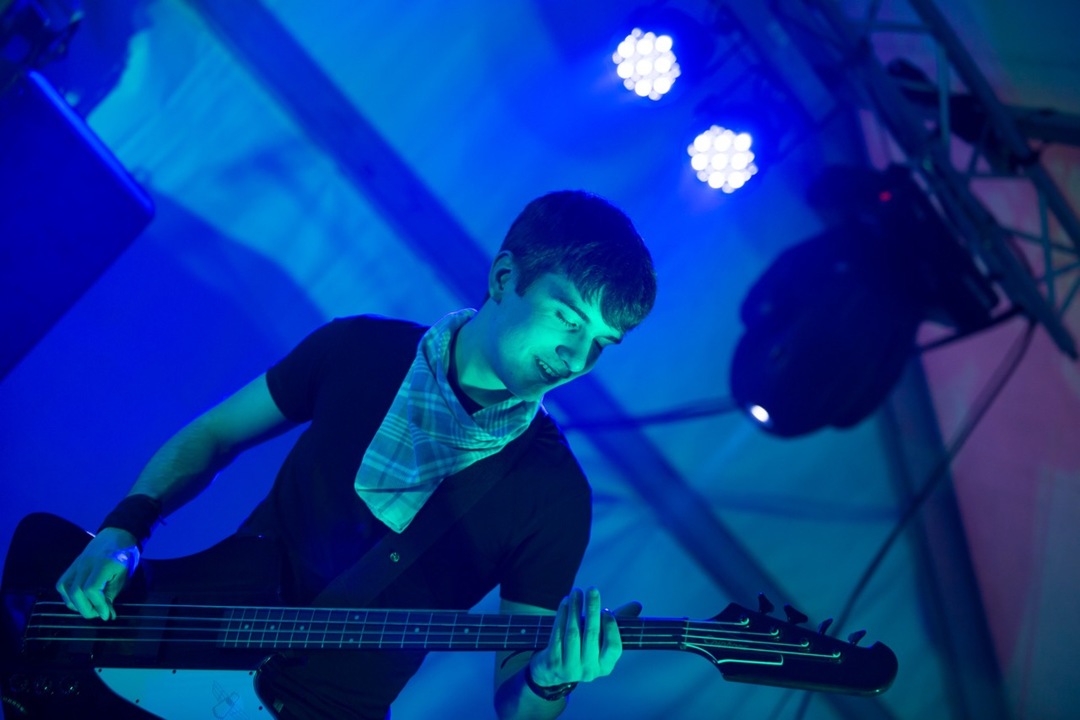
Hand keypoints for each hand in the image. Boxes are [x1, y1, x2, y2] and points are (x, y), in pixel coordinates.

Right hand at [55, 527, 140, 619]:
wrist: (117, 535)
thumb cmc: (125, 556)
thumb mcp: (123, 576)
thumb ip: (112, 595)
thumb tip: (106, 615)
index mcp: (103, 564)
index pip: (91, 589)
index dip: (97, 605)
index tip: (106, 615)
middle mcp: (86, 563)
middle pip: (76, 592)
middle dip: (85, 609)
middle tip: (98, 614)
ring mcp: (76, 563)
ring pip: (65, 589)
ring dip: (75, 604)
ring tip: (90, 608)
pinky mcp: (72, 565)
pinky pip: (62, 584)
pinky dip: (68, 596)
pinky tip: (80, 601)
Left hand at [528, 587, 642, 686]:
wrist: (553, 671)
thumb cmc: (583, 648)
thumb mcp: (600, 639)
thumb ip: (617, 622)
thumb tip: (637, 605)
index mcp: (606, 666)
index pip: (614, 647)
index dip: (611, 628)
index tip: (606, 610)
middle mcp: (590, 670)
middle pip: (592, 636)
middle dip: (592, 610)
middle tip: (593, 590)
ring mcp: (570, 668)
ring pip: (573, 634)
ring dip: (575, 609)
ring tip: (576, 592)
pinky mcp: (553, 662)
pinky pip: (558, 635)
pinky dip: (561, 616)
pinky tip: (565, 602)